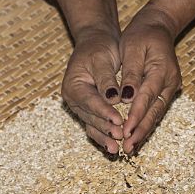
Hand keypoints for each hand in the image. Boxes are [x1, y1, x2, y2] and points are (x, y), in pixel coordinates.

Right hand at [50, 0, 123, 152]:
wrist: (96, 43)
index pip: (90, 102)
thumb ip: (106, 79)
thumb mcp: (102, 58)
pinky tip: (114, 148)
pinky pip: (96, 127)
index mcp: (73, 86)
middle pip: (90, 118)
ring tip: (116, 150)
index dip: (104, 113)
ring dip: (104, 138)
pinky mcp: (90, 112)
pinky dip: (104, 137)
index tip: (118, 121)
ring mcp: (81, 108)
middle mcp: (74, 100)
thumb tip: (113, 98)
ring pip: (92, 126)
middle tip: (120, 137)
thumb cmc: (99, 48)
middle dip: (105, 129)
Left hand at [119, 5, 181, 153]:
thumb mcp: (132, 47)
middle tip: (127, 147)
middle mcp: (170, 82)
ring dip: (143, 132)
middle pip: (154, 112)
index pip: (146, 97)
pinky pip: (155, 112)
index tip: (124, 131)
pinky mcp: (165, 92)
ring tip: (130, 148)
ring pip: (156, 115)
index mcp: (161, 70)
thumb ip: (130, 73)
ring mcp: (170, 88)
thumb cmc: (142, 35)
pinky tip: (135, 137)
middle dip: (140, 131)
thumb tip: (126, 96)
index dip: (135, 116)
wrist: (158, 27)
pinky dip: (145, 125)